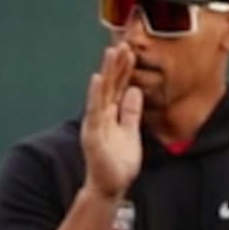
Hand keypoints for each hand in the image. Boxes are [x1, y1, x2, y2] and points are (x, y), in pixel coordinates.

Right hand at [83, 45, 144, 199]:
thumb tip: (135, 90)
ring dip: (106, 72)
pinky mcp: (93, 133)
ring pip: (102, 92)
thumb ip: (131, 112)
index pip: (119, 87)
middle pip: (110, 85)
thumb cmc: (118, 162)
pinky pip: (94, 110)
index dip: (125, 69)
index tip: (132, 50)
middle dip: (117, 65)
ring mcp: (96, 122)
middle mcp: (101, 115)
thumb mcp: (131, 132)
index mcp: (111, 114)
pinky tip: (97, 79)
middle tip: (124, 43)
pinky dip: (95, 94)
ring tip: (111, 53)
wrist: (110, 186)